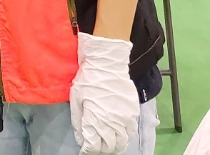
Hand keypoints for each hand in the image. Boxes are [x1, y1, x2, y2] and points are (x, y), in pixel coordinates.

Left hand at [68, 33, 138, 153]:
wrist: (107, 62)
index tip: (85, 146)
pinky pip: (132, 130)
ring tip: (108, 141)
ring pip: (123, 141)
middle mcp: (113, 122)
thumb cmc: (88, 78)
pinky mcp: (134, 110)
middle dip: (102, 148)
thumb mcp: (76, 98)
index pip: (94, 146)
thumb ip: (78, 120)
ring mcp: (126, 117)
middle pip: (110, 147)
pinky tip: (119, 131)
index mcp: (97, 120)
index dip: (88, 148)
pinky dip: (126, 134)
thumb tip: (81, 137)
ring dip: (115, 144)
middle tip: (96, 144)